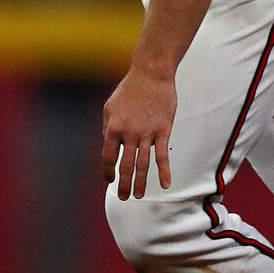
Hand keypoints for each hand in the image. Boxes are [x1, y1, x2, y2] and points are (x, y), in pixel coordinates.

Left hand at [102, 65, 176, 199]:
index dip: (108, 171)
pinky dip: (164, 172)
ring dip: (140, 183)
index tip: (109, 181)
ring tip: (138, 196)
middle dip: (123, 184)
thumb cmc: (129, 90)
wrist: (151, 75)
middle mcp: (129, 133)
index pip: (108, 156)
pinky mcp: (163, 131)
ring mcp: (147, 133)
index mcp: (113, 127)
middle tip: (123, 197)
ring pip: (143, 165)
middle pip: (126, 165)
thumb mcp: (110, 107)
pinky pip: (163, 156)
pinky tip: (165, 185)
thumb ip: (108, 127)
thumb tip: (108, 146)